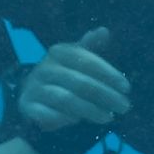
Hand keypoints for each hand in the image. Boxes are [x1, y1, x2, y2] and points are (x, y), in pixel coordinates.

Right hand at [12, 34, 130, 137]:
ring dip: (90, 110)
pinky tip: (78, 122)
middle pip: (79, 82)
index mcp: (58, 53)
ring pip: (65, 99)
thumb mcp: (76, 59)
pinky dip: (63, 119)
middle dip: (105, 95)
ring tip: (109, 118)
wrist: (33, 95)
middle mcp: (44, 68)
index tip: (126, 88)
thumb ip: (90, 47)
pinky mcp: (27, 107)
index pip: (86, 61)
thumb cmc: (64, 76)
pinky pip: (46, 114)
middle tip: (124, 107)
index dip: (108, 74)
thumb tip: (103, 30)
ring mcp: (34, 88)